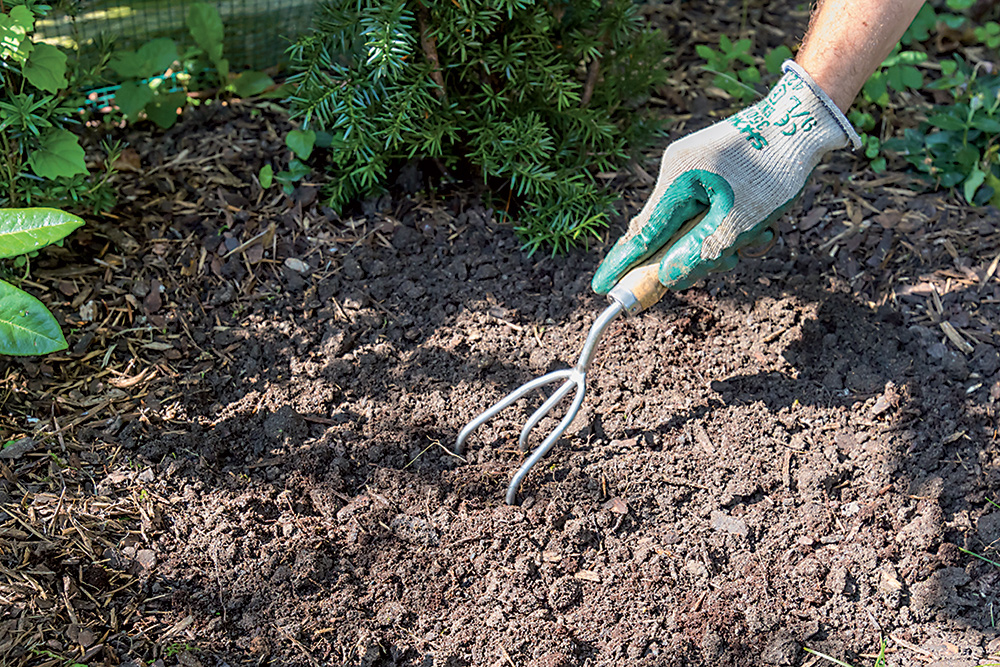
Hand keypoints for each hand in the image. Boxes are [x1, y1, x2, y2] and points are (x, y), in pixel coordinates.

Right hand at [592, 61, 860, 294]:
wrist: (805, 119)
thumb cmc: (775, 169)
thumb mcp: (741, 221)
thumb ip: (701, 253)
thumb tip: (667, 278)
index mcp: (677, 181)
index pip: (642, 235)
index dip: (623, 265)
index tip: (601, 288)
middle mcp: (676, 171)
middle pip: (668, 233)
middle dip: (696, 255)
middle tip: (728, 264)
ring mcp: (692, 167)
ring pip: (692, 224)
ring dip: (722, 241)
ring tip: (759, 237)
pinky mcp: (710, 168)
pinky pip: (707, 208)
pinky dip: (729, 224)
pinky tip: (760, 224)